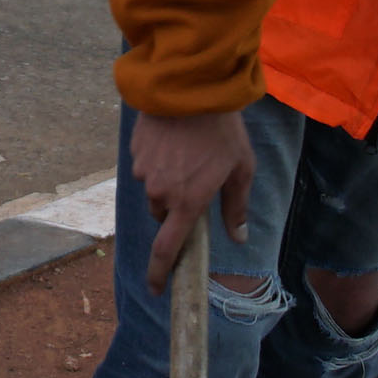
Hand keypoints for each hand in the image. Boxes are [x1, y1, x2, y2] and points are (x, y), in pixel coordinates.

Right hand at [129, 107, 253, 292]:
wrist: (191, 88)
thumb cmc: (223, 130)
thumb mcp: (241, 168)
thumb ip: (236, 207)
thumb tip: (239, 237)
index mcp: (187, 202)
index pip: (167, 249)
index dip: (160, 273)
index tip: (157, 288)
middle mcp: (160, 192)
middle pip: (163, 213)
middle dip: (176, 206)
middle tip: (197, 181)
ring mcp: (144, 171)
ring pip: (154, 189)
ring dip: (167, 182)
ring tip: (187, 153)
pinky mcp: (136, 151)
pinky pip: (145, 166)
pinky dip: (158, 161)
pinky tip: (174, 141)